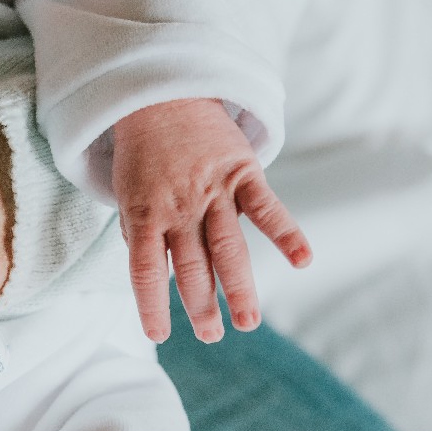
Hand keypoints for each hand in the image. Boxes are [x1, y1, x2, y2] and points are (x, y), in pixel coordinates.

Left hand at [112, 97, 311, 342]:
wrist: (161, 94)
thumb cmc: (142, 154)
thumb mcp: (128, 194)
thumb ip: (142, 234)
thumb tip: (156, 279)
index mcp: (143, 214)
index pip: (145, 271)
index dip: (151, 305)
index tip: (158, 336)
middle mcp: (179, 207)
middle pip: (191, 266)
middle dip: (201, 305)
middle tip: (210, 336)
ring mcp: (212, 191)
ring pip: (228, 247)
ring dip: (239, 287)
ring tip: (247, 322)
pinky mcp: (241, 172)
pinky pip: (265, 206)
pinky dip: (286, 232)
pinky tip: (303, 260)